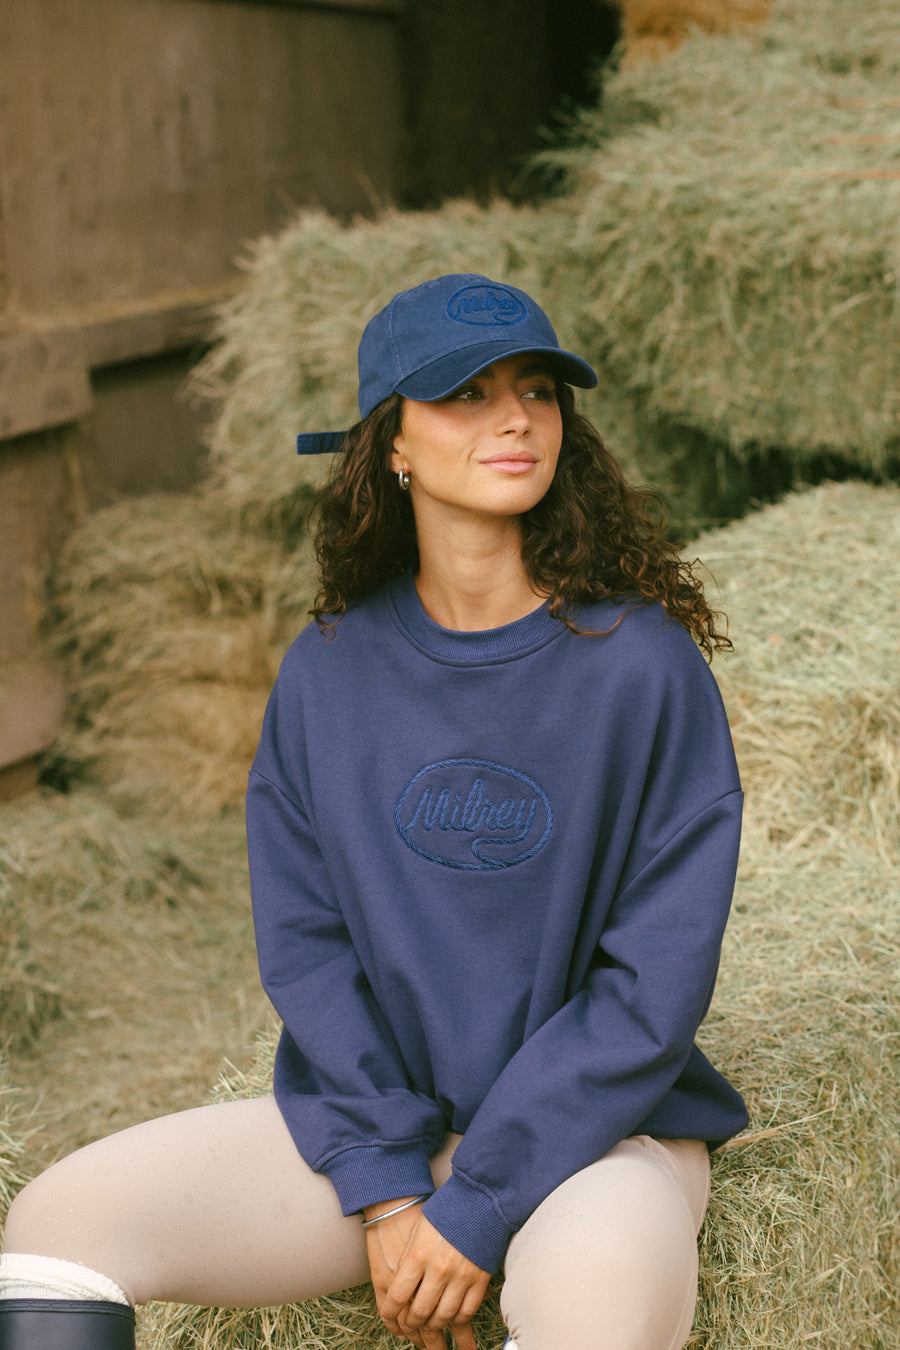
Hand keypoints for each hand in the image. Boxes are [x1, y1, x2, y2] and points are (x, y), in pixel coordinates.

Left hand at [364, 1198, 490, 1349]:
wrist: (477, 1200)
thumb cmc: (444, 1213)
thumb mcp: (418, 1232)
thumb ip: (409, 1260)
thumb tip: (402, 1289)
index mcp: (419, 1255)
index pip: (398, 1295)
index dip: (391, 1312)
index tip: (390, 1317)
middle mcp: (439, 1268)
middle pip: (421, 1311)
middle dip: (412, 1324)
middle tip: (411, 1326)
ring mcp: (461, 1275)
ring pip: (444, 1316)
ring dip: (435, 1326)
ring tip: (430, 1326)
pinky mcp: (480, 1279)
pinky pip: (467, 1311)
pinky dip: (458, 1320)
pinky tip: (452, 1319)